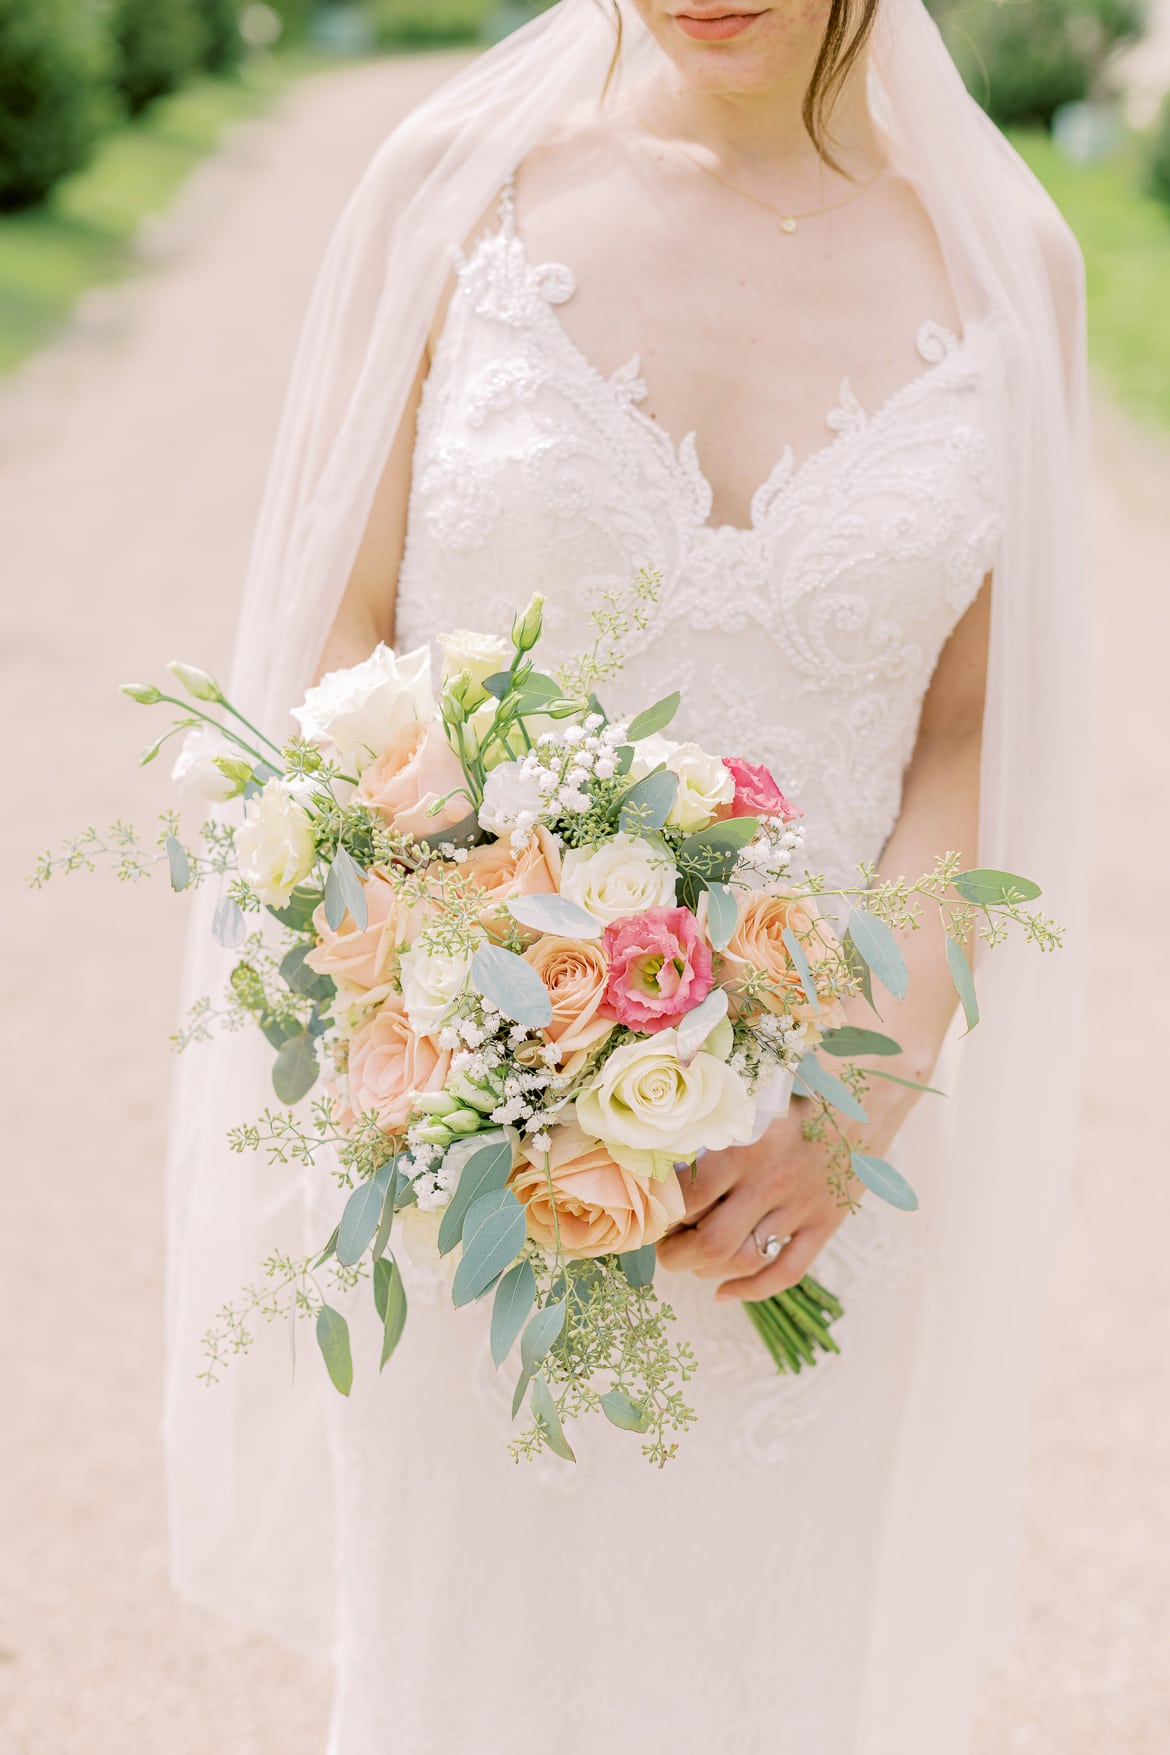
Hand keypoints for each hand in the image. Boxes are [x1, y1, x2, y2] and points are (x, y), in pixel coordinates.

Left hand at [656, 1089, 900, 1303]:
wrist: (866, 1093)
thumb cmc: (794, 1089)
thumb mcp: (748, 1093)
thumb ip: (705, 1115)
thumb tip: (653, 1135)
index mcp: (746, 1144)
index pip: (688, 1198)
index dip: (661, 1215)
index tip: (651, 1214)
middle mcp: (773, 1179)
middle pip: (712, 1242)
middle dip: (677, 1255)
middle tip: (665, 1247)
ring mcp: (802, 1205)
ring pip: (745, 1261)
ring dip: (707, 1271)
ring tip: (692, 1261)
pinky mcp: (826, 1222)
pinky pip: (786, 1272)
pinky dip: (751, 1290)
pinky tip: (724, 1292)